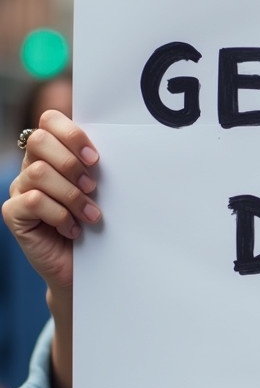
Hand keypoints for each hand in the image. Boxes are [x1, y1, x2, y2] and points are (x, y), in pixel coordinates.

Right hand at [1, 111, 101, 292]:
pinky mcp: (13, 213)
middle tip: (92, 186)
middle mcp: (31, 166)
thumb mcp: (100, 189)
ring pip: (39, 173)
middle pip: (39, 140)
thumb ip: (96, 165)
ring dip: (71, 195)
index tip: (95, 158)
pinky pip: (33, 201)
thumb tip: (117, 145)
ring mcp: (19, 189)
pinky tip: (73, 230)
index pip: (50, 120)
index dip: (71, 133)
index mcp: (53, 152)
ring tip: (90, 215)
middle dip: (70, 162)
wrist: (85, 266)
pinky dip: (60, 215)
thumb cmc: (94, 222)